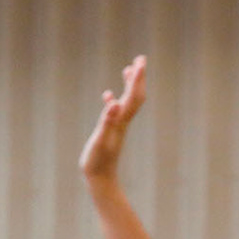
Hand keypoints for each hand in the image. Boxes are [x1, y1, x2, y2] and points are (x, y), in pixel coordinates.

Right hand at [79, 54, 145, 184]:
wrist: (101, 179)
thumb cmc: (98, 161)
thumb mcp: (100, 140)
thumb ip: (107, 121)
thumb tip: (114, 102)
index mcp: (121, 120)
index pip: (132, 95)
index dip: (136, 78)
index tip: (140, 61)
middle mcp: (122, 121)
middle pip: (135, 95)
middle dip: (138, 77)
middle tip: (140, 59)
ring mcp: (118, 126)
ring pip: (128, 102)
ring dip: (130, 85)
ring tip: (129, 70)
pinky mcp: (111, 131)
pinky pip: (116, 112)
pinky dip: (115, 100)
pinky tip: (109, 96)